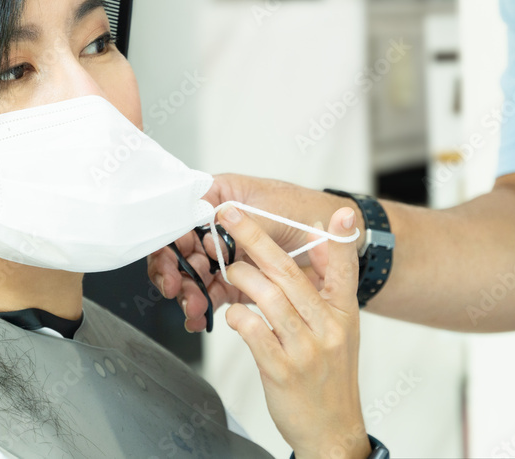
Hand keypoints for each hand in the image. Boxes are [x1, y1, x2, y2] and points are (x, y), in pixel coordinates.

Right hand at [148, 174, 365, 331]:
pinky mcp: (238, 278)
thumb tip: (215, 238)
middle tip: (175, 288)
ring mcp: (227, 251)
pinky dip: (204, 305)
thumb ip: (246, 227)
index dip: (174, 237)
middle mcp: (221, 223)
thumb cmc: (307, 212)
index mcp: (224, 195)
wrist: (341, 236)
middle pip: (184, 245)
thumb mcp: (276, 215)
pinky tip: (197, 319)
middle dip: (176, 269)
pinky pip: (214, 291)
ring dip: (189, 291)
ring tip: (192, 309)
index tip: (174, 256)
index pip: (185, 214)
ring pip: (195, 272)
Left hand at [219, 204, 371, 458]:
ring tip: (227, 269)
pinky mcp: (281, 370)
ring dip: (241, 277)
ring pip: (269, 297)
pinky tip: (233, 313)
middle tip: (232, 216)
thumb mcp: (340, 329)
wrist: (332, 429)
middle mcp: (328, 328)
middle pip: (290, 273)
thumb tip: (316, 242)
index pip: (345, 270)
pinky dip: (238, 316)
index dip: (342, 241)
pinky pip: (254, 331)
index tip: (340, 212)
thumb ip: (326, 289)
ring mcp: (305, 350)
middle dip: (256, 239)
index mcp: (343, 313)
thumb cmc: (329, 376)